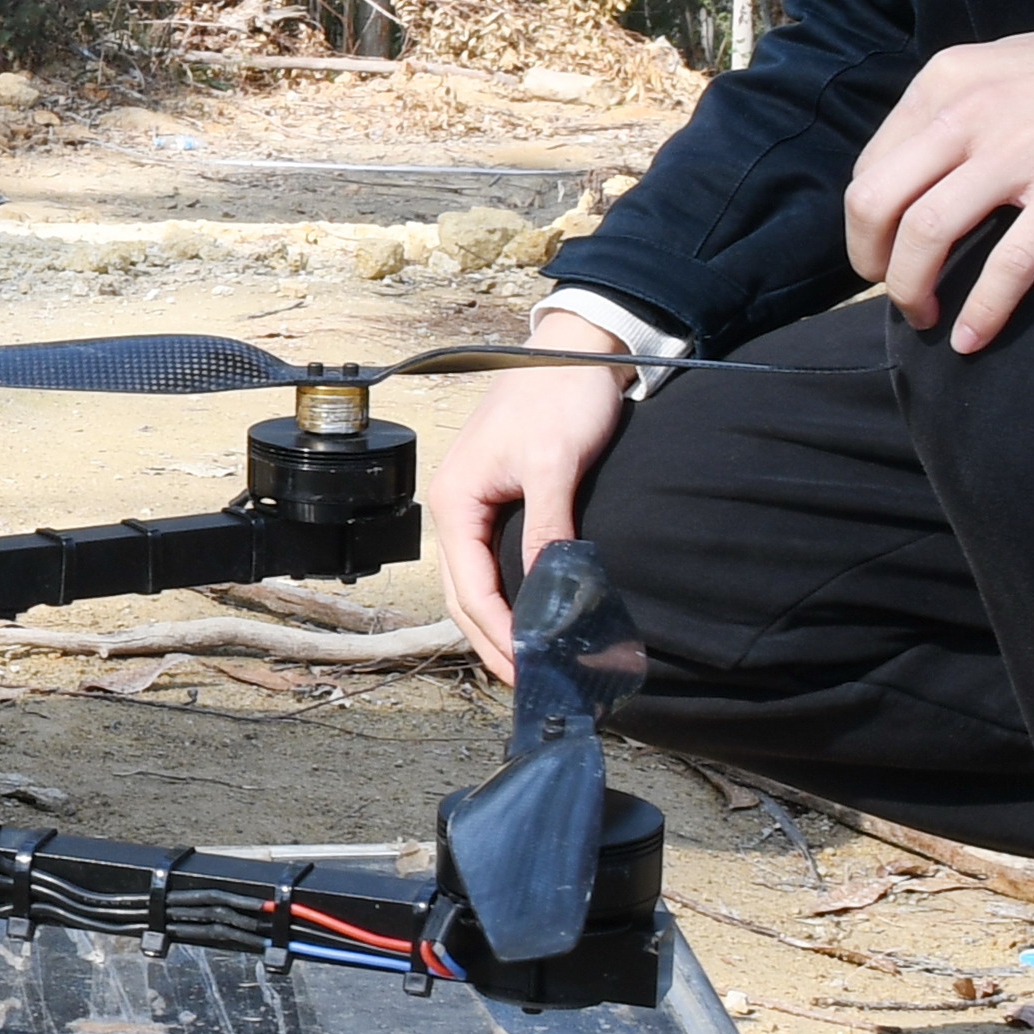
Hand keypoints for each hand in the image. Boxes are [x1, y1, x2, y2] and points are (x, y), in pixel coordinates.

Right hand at [428, 350, 636, 680]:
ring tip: (528, 664)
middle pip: (464, 596)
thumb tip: (547, 593)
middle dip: (493, 643)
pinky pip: (494, 566)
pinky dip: (510, 599)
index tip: (528, 668)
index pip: (468, 588)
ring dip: (499, 627)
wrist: (577, 350)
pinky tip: (533, 619)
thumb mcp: (554, 463)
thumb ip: (548, 529)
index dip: (498, 633)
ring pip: (477, 585)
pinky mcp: (502, 504)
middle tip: (528, 683)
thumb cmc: (559, 394)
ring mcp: (476, 507)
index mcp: (455, 500)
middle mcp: (456, 508)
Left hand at [841, 19, 1033, 350]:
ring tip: (925, 317)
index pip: (871, 164)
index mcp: (948, 79)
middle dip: (871, 260)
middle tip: (893, 292)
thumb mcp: (1009, 70)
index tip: (887, 251)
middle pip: (876, 200)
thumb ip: (958, 110)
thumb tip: (912, 169)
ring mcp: (1022, 146)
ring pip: (926, 232)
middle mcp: (971, 108)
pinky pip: (1009, 263)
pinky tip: (973, 339)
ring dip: (912, 290)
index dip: (868, 222)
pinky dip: (983, 310)